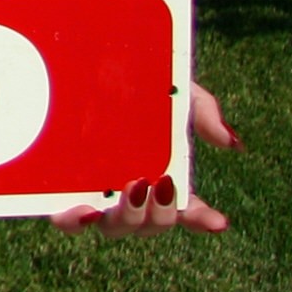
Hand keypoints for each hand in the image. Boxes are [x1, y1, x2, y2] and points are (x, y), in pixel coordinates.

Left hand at [51, 80, 240, 235]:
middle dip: (162, 215)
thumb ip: (203, 112)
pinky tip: (86, 210)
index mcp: (161, 177)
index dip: (202, 219)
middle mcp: (130, 192)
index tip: (218, 220)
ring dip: (128, 218)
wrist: (83, 63)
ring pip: (115, 228)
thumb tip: (232, 144)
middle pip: (152, 224)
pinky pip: (67, 219)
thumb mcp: (174, 92)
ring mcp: (95, 192)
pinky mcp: (60, 189)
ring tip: (133, 189)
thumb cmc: (135, 83)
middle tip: (162, 185)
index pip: (188, 209)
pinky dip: (76, 221)